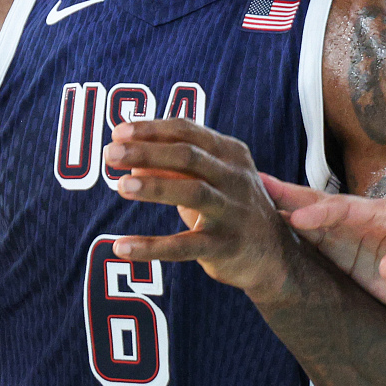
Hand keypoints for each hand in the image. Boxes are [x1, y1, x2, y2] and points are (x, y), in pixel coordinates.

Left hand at [105, 119, 294, 295]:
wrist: (275, 255)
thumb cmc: (231, 209)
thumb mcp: (207, 181)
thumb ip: (172, 167)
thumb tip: (129, 157)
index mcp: (229, 153)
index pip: (187, 131)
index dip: (151, 129)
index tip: (118, 132)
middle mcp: (235, 177)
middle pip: (188, 155)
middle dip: (147, 151)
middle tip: (110, 154)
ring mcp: (233, 211)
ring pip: (193, 192)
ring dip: (155, 185)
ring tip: (121, 185)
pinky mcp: (226, 246)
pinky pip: (185, 246)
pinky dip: (151, 247)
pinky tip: (121, 246)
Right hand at [264, 177, 385, 313]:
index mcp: (382, 214)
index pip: (345, 210)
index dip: (320, 214)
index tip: (295, 219)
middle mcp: (359, 221)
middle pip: (318, 206)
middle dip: (288, 198)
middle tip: (255, 186)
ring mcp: (347, 237)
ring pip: (307, 223)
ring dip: (279, 214)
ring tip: (246, 205)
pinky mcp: (340, 256)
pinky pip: (309, 244)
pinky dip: (286, 238)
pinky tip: (263, 234)